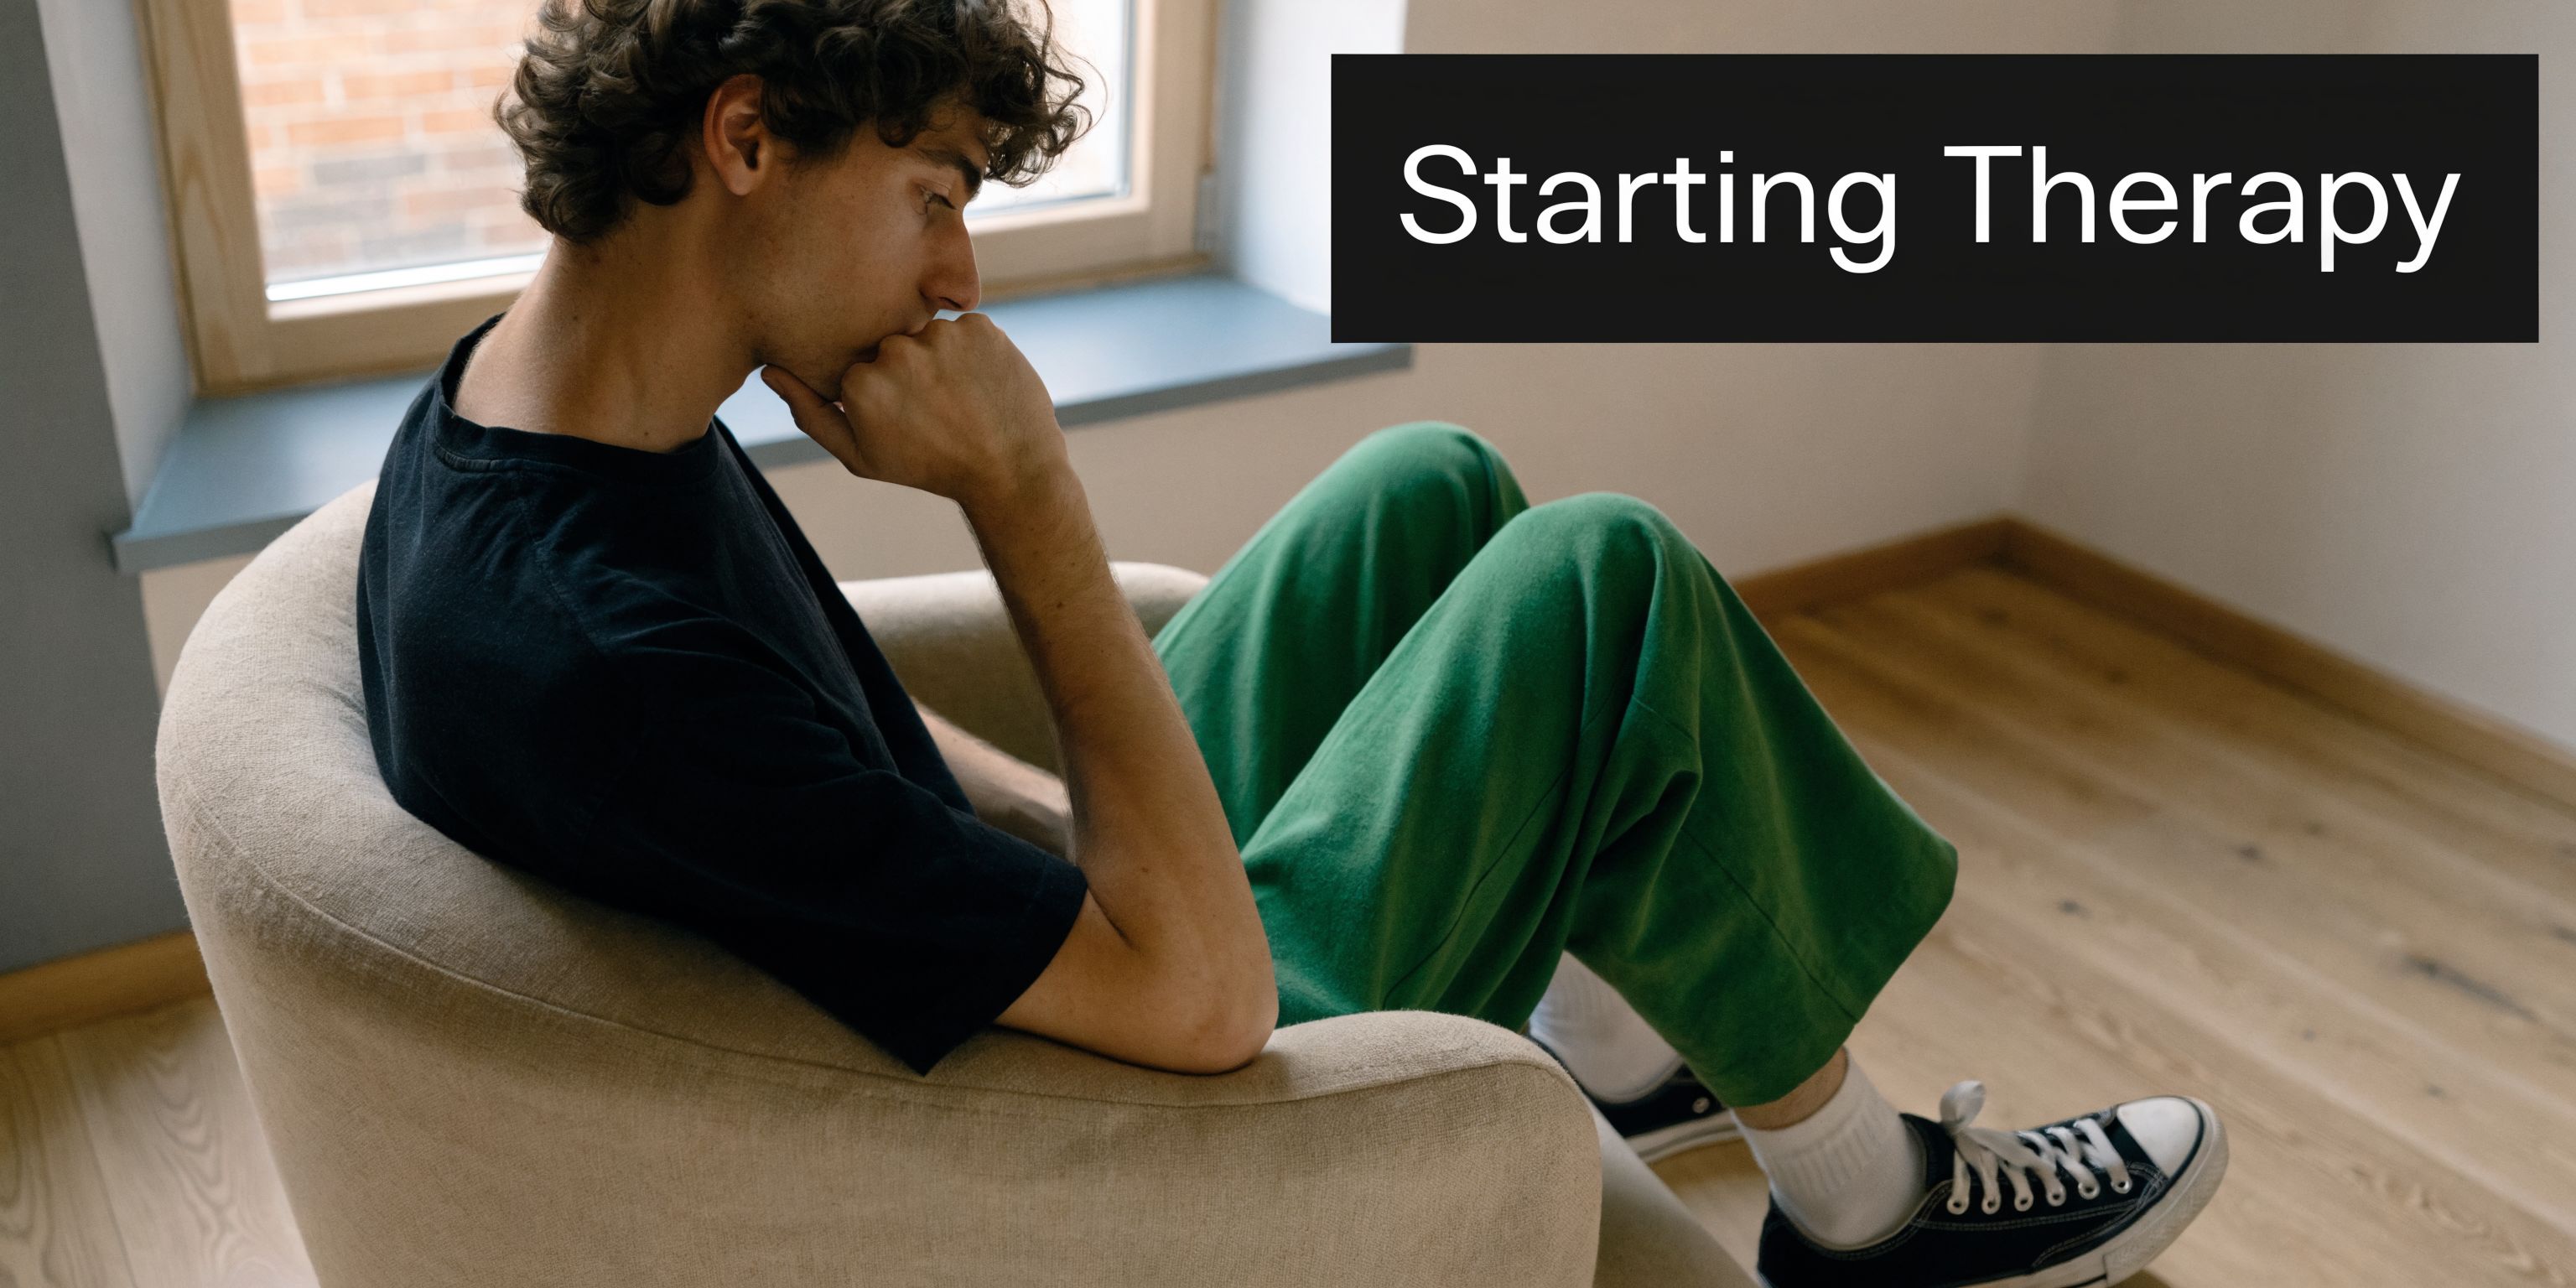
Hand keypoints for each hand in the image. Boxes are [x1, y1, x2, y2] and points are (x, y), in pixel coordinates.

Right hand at [762, 313, 1067, 512]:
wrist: (1010, 472)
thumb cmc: (929, 467)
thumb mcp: (861, 455)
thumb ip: (810, 414)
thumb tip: (769, 371)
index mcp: (859, 382)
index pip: (859, 367)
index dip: (883, 395)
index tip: (907, 421)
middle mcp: (896, 351)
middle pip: (893, 346)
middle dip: (911, 372)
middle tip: (938, 412)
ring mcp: (941, 336)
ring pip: (930, 335)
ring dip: (943, 360)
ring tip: (963, 399)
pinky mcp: (980, 326)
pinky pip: (965, 328)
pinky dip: (974, 352)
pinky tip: (983, 384)